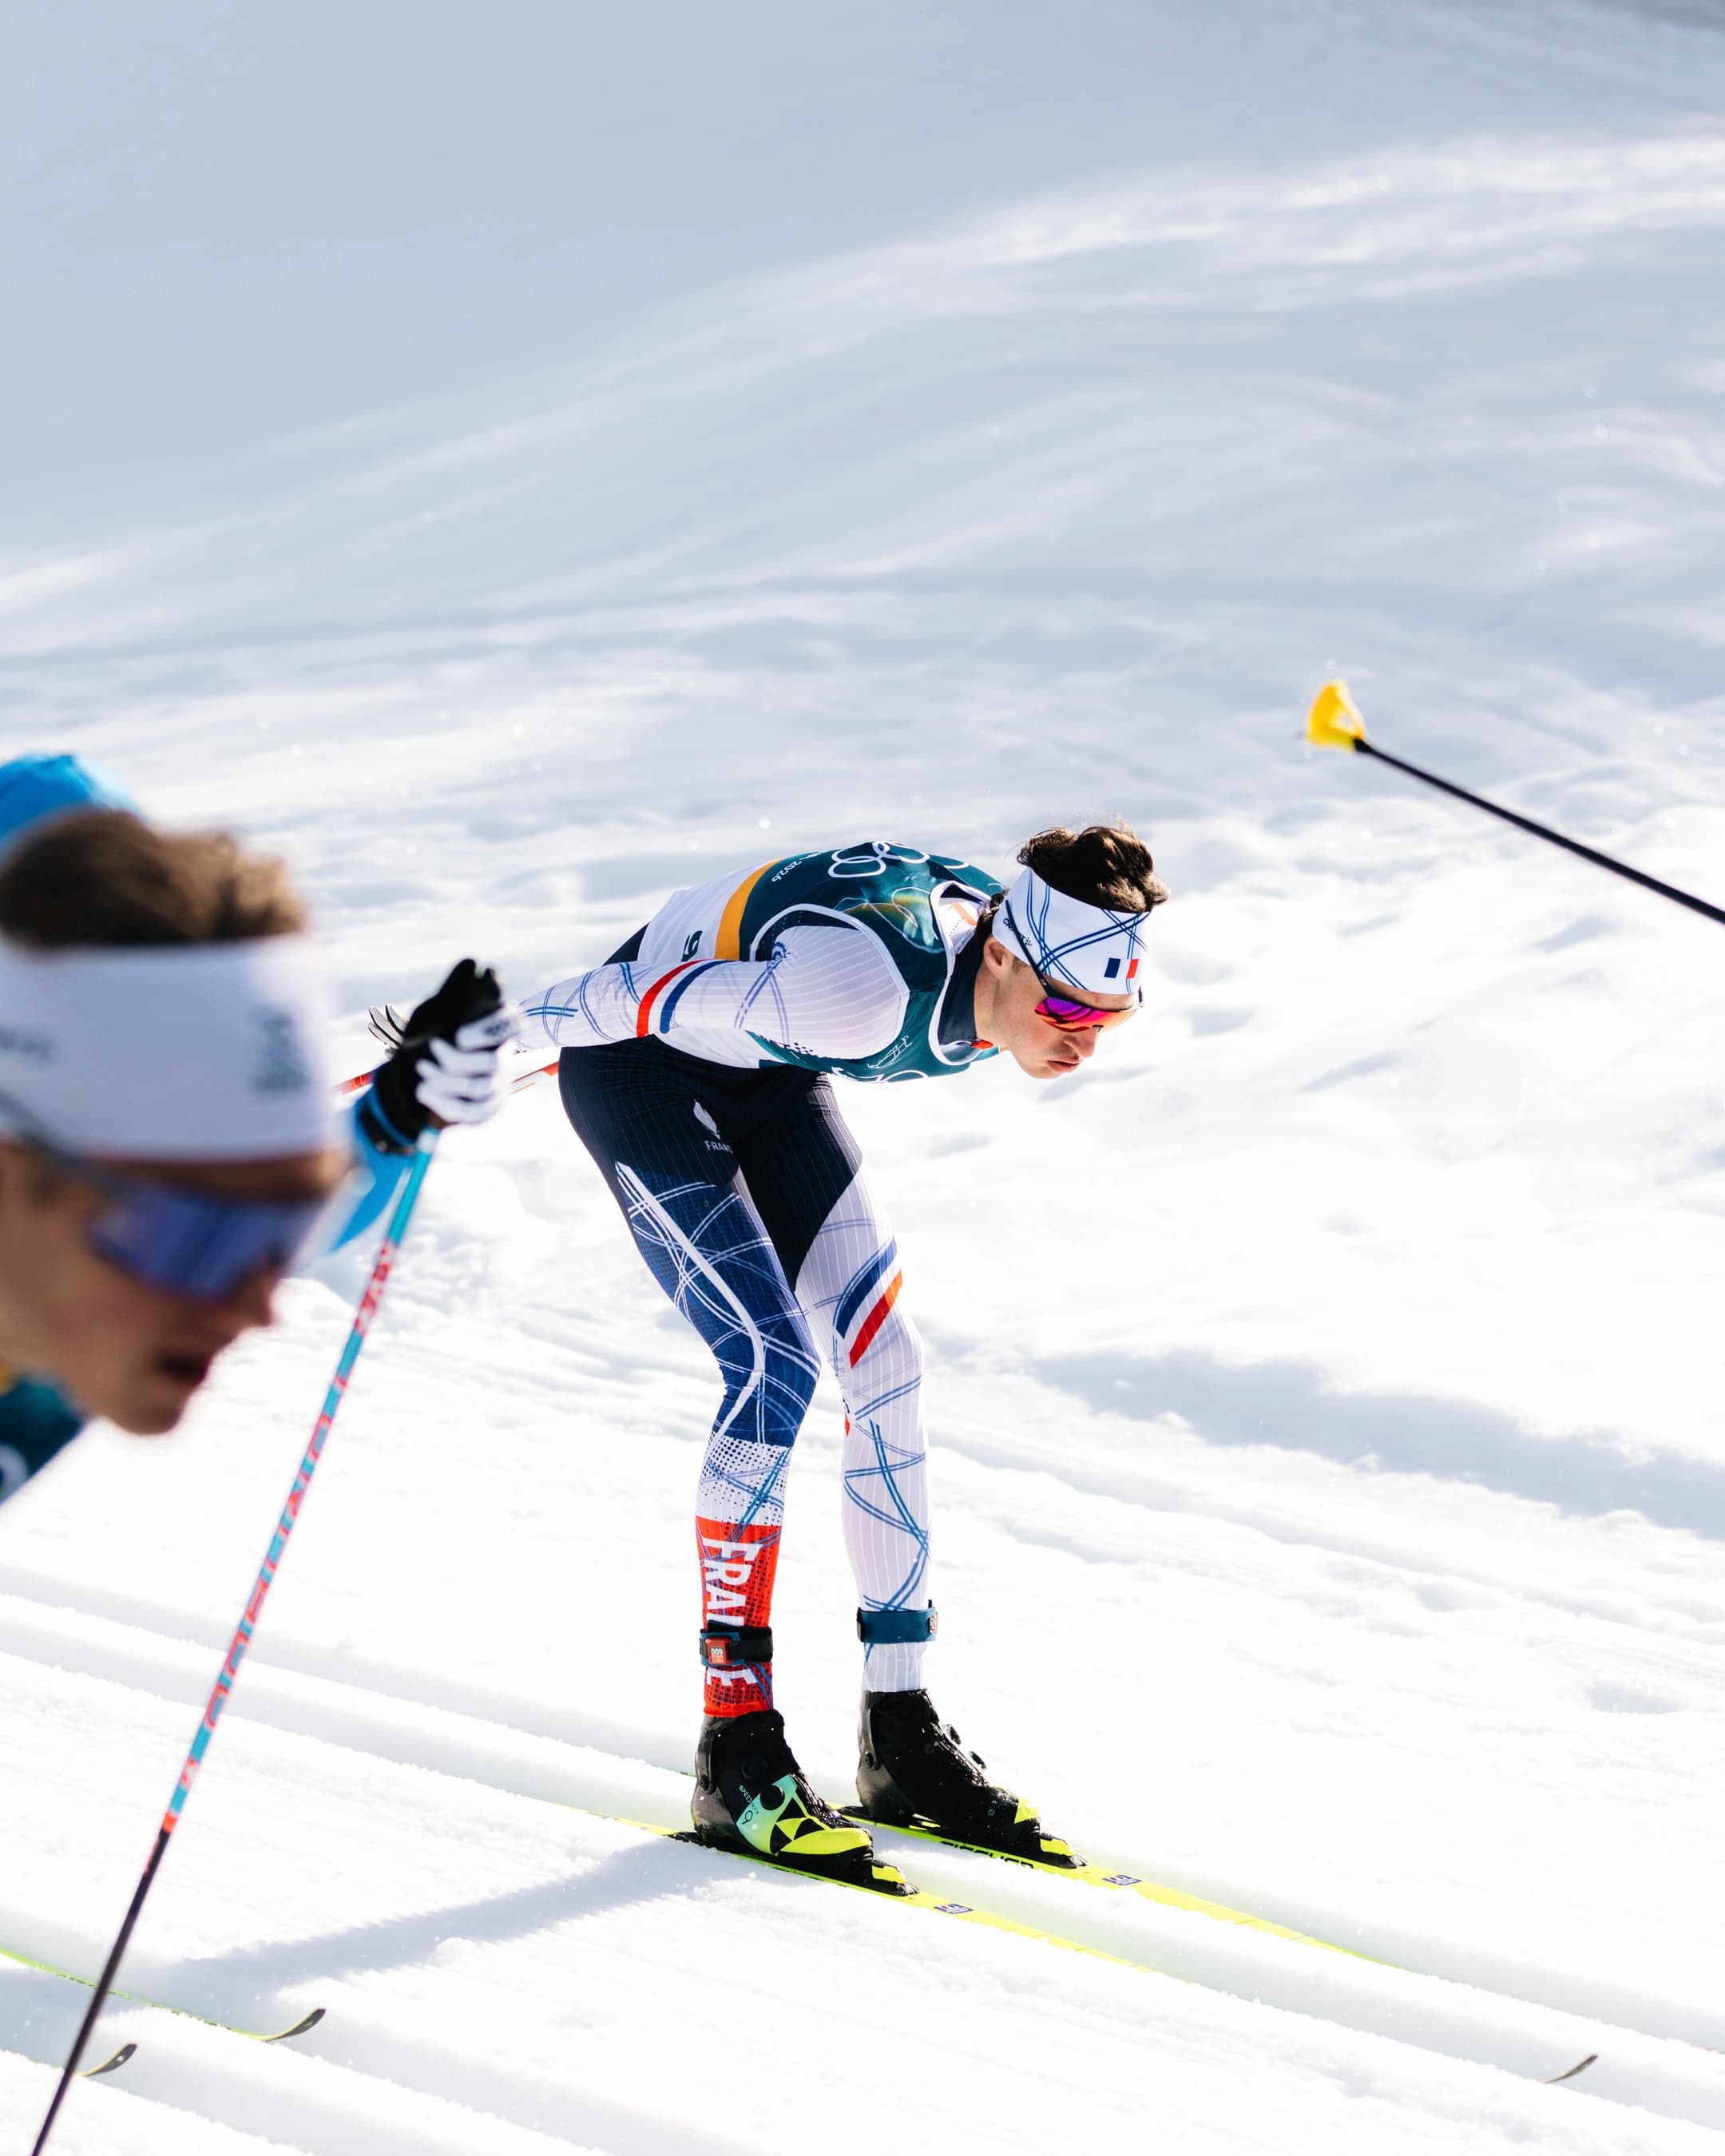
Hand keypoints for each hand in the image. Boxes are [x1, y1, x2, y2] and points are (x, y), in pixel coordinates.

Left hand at [360, 959, 520, 1150]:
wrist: (403, 1079)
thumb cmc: (422, 1038)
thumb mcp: (431, 1011)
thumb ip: (452, 990)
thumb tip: (473, 961)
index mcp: (493, 1027)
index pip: (514, 1025)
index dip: (490, 1032)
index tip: (459, 1035)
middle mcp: (502, 1055)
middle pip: (493, 1062)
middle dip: (455, 1062)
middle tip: (429, 1052)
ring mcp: (497, 1084)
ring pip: (481, 1089)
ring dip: (445, 1082)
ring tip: (422, 1073)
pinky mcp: (487, 1109)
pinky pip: (475, 1114)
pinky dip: (445, 1105)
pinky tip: (425, 1093)